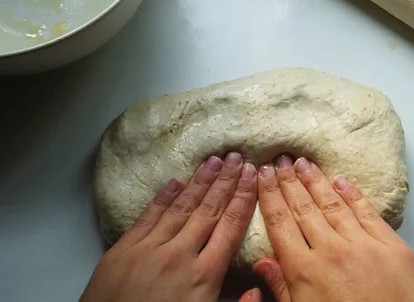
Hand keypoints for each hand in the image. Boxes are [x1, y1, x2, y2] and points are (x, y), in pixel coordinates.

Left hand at [81, 152, 258, 301]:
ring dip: (199, 182)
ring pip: (180, 207)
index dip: (244, 198)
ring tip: (214, 161)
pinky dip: (162, 198)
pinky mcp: (122, 251)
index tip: (253, 176)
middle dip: (226, 182)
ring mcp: (149, 249)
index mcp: (204, 276)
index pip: (230, 226)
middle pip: (209, 210)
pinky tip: (174, 182)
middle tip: (237, 158)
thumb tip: (257, 289)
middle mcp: (179, 255)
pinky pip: (147, 217)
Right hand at [250, 155, 413, 301]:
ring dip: (316, 181)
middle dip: (289, 182)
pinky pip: (368, 213)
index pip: (281, 224)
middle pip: (304, 208)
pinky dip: (353, 195)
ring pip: (333, 204)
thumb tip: (262, 264)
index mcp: (305, 272)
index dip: (270, 196)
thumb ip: (282, 290)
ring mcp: (364, 245)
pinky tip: (341, 181)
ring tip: (303, 162)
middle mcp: (332, 251)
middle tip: (280, 160)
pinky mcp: (392, 246)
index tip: (263, 176)